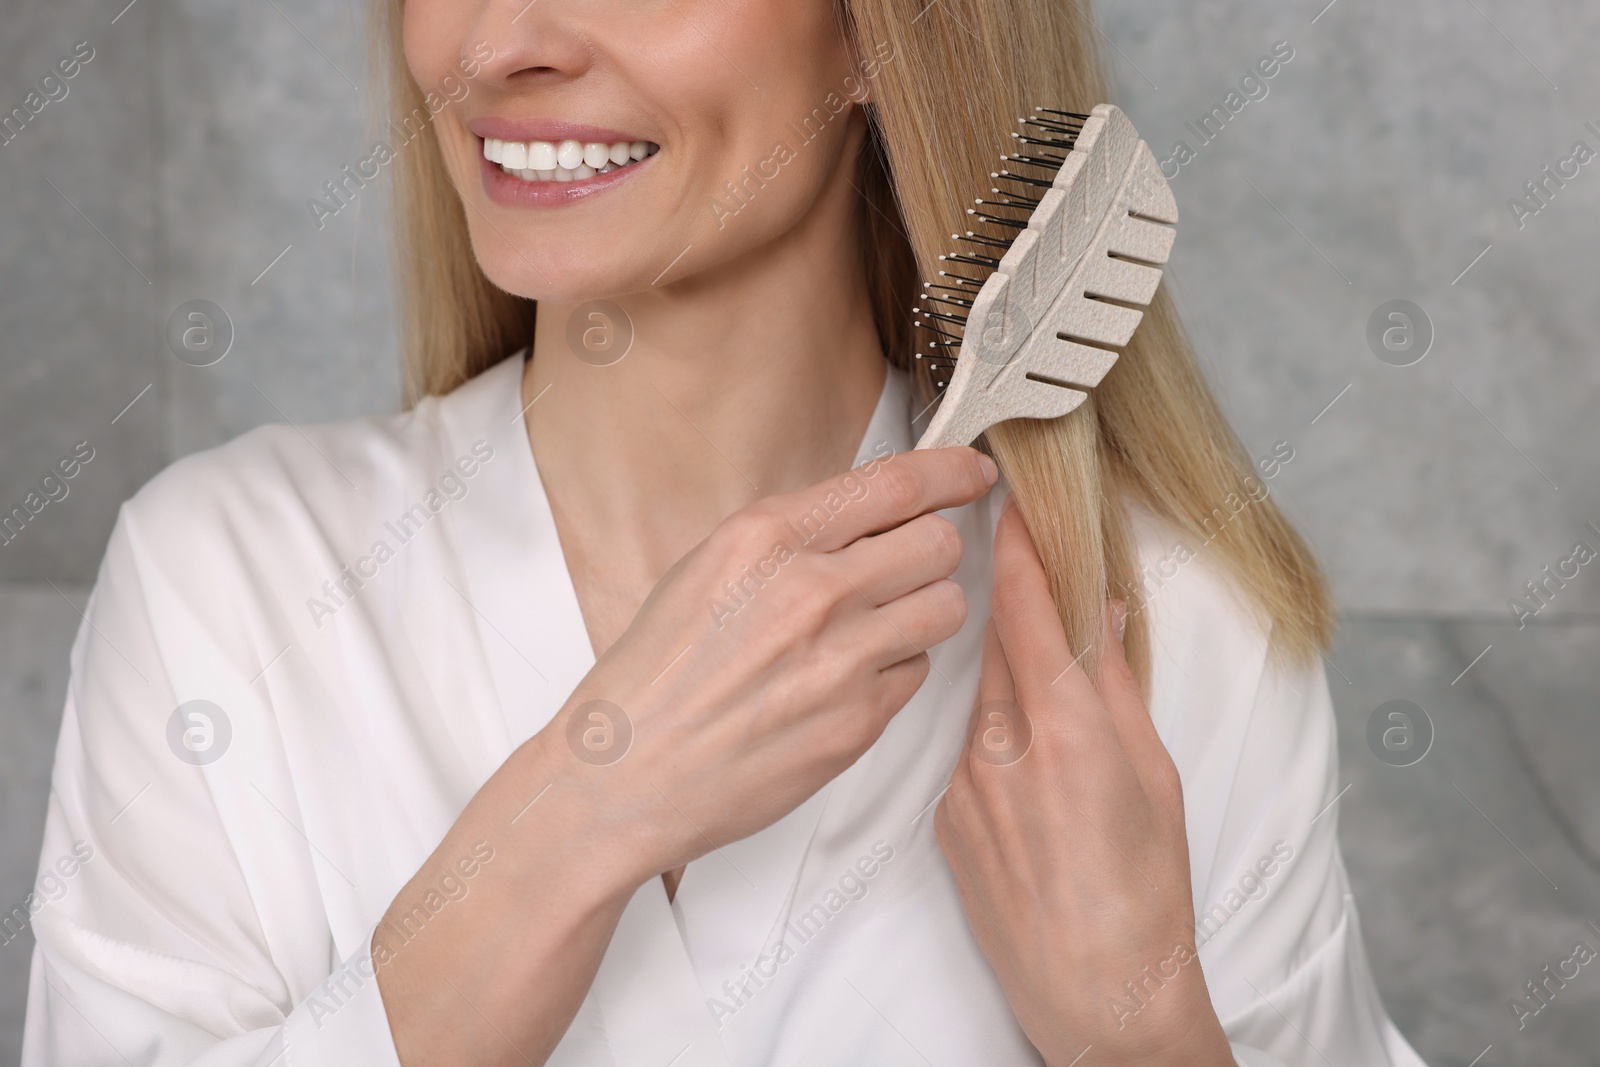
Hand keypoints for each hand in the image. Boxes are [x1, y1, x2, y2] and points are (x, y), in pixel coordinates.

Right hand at [543, 445, 996, 887]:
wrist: (624, 774)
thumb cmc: (656, 675)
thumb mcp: (708, 567)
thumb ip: (793, 536)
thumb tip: (869, 514)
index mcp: (767, 537)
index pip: (896, 483)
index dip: (950, 472)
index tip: (972, 473)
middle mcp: (811, 590)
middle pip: (938, 543)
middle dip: (932, 550)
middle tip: (910, 565)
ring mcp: (841, 660)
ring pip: (946, 608)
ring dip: (925, 610)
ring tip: (878, 626)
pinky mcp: (858, 723)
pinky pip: (916, 674)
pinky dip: (894, 672)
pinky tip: (845, 681)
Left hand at [934, 497, 1232, 1066]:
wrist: (1096, 996)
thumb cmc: (1147, 893)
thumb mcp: (1154, 776)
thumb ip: (1117, 686)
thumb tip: (1100, 612)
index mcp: (1067, 730)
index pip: (1026, 611)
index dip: (1018, 550)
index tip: (1008, 503)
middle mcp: (1000, 749)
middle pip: (1001, 650)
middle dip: (1021, 617)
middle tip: (1046, 591)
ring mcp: (963, 786)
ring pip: (985, 703)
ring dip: (1016, 691)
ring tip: (1064, 729)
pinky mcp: (945, 820)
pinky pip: (970, 755)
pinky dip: (1000, 747)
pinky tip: (1038, 788)